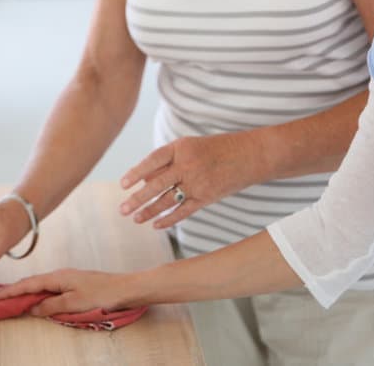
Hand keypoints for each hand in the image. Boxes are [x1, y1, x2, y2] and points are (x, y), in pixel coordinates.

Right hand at [0, 268, 135, 315]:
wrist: (125, 288)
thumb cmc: (102, 295)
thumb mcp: (74, 303)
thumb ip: (51, 306)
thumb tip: (31, 309)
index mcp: (57, 277)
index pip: (27, 285)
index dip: (9, 291)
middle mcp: (60, 276)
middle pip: (31, 283)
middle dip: (12, 290)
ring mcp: (67, 279)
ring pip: (39, 286)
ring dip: (24, 292)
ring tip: (9, 299)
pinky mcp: (74, 285)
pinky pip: (49, 289)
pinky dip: (37, 294)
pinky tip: (35, 300)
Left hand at [119, 132, 256, 228]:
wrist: (251, 155)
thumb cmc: (217, 149)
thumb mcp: (191, 146)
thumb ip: (168, 161)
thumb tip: (143, 179)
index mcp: (182, 147)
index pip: (153, 160)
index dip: (136, 172)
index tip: (123, 184)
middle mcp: (188, 164)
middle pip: (157, 184)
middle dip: (138, 198)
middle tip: (122, 209)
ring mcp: (198, 182)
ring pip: (168, 200)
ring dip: (150, 211)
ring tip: (135, 218)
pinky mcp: (207, 197)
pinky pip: (184, 211)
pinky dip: (169, 219)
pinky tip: (156, 225)